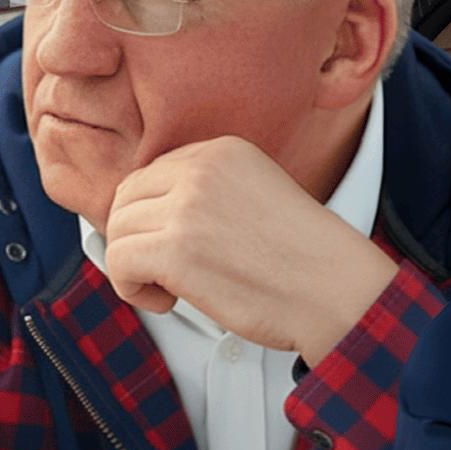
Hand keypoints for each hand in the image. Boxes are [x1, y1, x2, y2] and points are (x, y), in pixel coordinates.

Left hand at [104, 137, 398, 366]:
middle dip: (135, 239)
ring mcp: (188, 207)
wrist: (333, 287)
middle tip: (164, 271)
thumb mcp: (254, 194)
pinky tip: (168, 300)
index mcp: (223, 150)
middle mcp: (202, 169)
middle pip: (125, 199)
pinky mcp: (177, 250)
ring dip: (135, 267)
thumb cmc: (300, 256)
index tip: (175, 246)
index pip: (151, 173)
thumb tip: (141, 216)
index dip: (152, 216)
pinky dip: (132, 289)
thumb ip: (206, 192)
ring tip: (171, 288)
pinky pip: (118, 262)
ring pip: (117, 231)